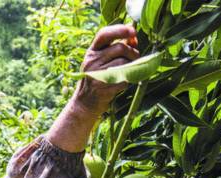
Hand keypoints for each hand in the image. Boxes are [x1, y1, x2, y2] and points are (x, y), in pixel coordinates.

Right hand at [46, 25, 139, 151]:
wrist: (84, 104)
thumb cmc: (96, 80)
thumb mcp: (100, 62)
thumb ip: (115, 49)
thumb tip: (133, 38)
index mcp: (91, 52)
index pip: (104, 34)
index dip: (120, 29)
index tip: (132, 32)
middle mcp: (92, 61)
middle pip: (120, 48)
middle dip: (133, 52)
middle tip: (135, 58)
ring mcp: (96, 74)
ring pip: (124, 63)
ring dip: (132, 67)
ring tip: (129, 72)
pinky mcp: (103, 88)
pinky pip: (124, 79)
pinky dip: (128, 80)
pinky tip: (122, 83)